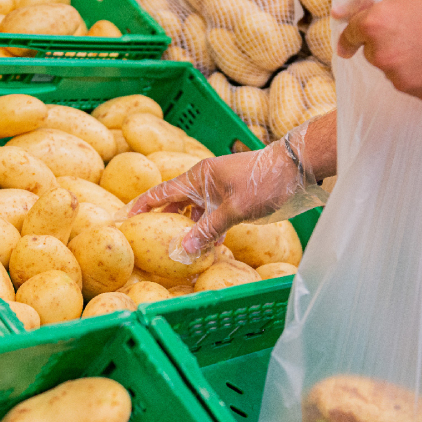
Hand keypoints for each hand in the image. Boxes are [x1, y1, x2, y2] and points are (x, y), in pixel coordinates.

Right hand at [127, 134, 323, 257]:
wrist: (297, 170)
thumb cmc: (264, 182)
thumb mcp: (234, 209)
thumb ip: (207, 230)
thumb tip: (181, 251)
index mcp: (198, 177)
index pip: (161, 192)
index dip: (141, 205)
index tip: (124, 219)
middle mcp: (205, 182)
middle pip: (175, 203)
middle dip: (162, 221)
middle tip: (147, 241)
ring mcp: (219, 190)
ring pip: (195, 212)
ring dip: (188, 229)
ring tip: (179, 250)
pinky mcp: (233, 199)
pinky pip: (212, 215)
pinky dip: (208, 230)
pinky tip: (211, 247)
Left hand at [335, 0, 421, 102]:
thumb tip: (338, 10)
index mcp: (375, 24)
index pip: (350, 35)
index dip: (354, 35)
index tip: (353, 41)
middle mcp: (384, 55)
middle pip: (375, 54)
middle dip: (390, 43)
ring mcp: (405, 79)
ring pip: (396, 72)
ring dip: (409, 60)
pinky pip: (418, 86)